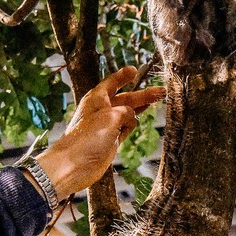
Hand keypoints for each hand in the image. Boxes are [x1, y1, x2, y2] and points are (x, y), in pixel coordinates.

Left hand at [33, 66, 165, 200]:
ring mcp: (106, 126)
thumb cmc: (87, 138)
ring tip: (157, 101)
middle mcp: (101, 110)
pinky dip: (132, 124)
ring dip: (141, 107)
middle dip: (143, 94)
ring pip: (127, 113)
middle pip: (125, 98)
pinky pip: (125, 128)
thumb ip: (125, 111)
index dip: (123, 76)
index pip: (112, 82)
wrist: (75, 165)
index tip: (135, 70)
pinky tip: (139, 120)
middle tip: (160, 91)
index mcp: (97, 99)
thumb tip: (132, 117)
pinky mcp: (110, 140)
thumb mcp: (111, 116)